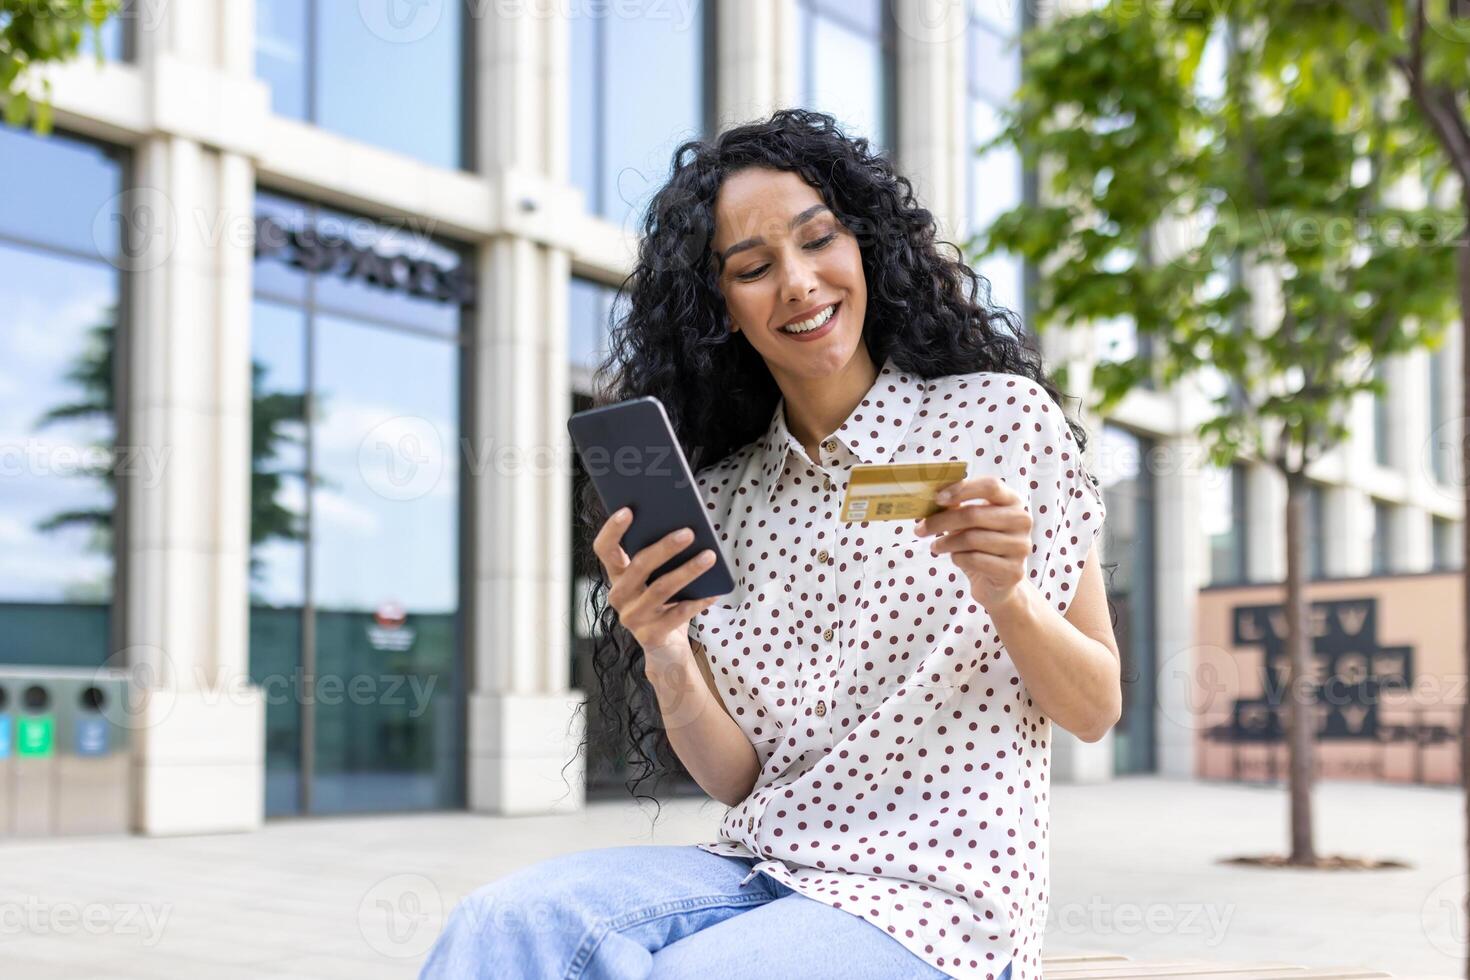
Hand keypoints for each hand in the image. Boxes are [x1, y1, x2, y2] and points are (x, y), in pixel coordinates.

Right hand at [593, 506, 721, 664]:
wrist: (665, 648)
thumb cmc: (664, 603)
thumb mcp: (656, 578)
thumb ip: (660, 557)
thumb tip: (684, 527)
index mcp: (617, 575)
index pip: (605, 549)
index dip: (613, 530)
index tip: (628, 510)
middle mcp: (619, 596)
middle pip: (638, 566)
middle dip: (664, 547)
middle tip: (689, 532)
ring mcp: (632, 617)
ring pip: (661, 589)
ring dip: (687, 571)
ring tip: (709, 556)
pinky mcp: (650, 636)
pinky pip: (677, 615)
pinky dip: (697, 602)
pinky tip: (713, 591)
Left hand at [914, 475, 1032, 609]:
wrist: (997, 583)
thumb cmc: (981, 546)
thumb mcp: (970, 523)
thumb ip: (956, 506)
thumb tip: (931, 496)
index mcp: (1012, 501)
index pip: (990, 485)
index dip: (962, 489)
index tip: (937, 498)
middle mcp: (1022, 521)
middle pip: (974, 514)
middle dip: (941, 521)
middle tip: (920, 529)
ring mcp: (1021, 546)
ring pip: (972, 539)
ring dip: (946, 543)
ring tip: (936, 546)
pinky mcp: (1013, 571)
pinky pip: (975, 560)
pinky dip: (958, 559)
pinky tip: (956, 558)